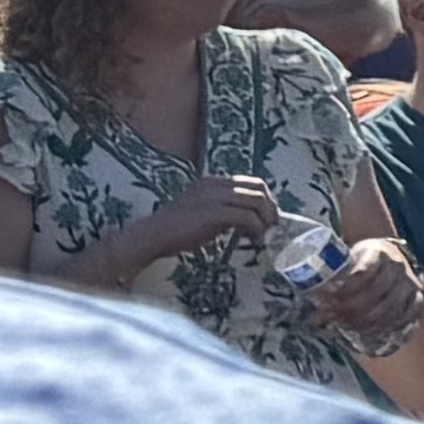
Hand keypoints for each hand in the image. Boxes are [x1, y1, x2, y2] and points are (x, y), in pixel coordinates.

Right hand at [131, 172, 277, 263]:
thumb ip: (224, 209)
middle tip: (272, 226)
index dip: (265, 199)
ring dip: (266, 219)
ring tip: (263, 235)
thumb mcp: (203, 211)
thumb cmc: (175, 229)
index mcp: (212, 183)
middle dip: (270, 207)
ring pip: (256, 201)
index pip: (251, 182)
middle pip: (258, 188)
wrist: (151, 236)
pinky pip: (247, 217)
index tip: (268, 217)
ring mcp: (214, 197)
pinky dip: (256, 229)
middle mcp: (214, 185)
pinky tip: (254, 241)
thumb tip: (250, 218)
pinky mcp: (214, 213)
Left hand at [314, 236, 423, 351]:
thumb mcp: (347, 256)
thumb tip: (307, 295)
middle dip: (350, 310)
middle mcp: (398, 266)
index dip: (344, 290)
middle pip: (374, 294)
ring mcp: (410, 282)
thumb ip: (333, 272)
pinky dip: (391, 326)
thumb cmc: (359, 259)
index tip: (325, 300)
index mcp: (379, 252)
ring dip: (365, 322)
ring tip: (345, 327)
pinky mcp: (417, 297)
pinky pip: (408, 315)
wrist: (388, 254)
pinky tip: (374, 332)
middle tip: (331, 318)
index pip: (362, 273)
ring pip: (390, 308)